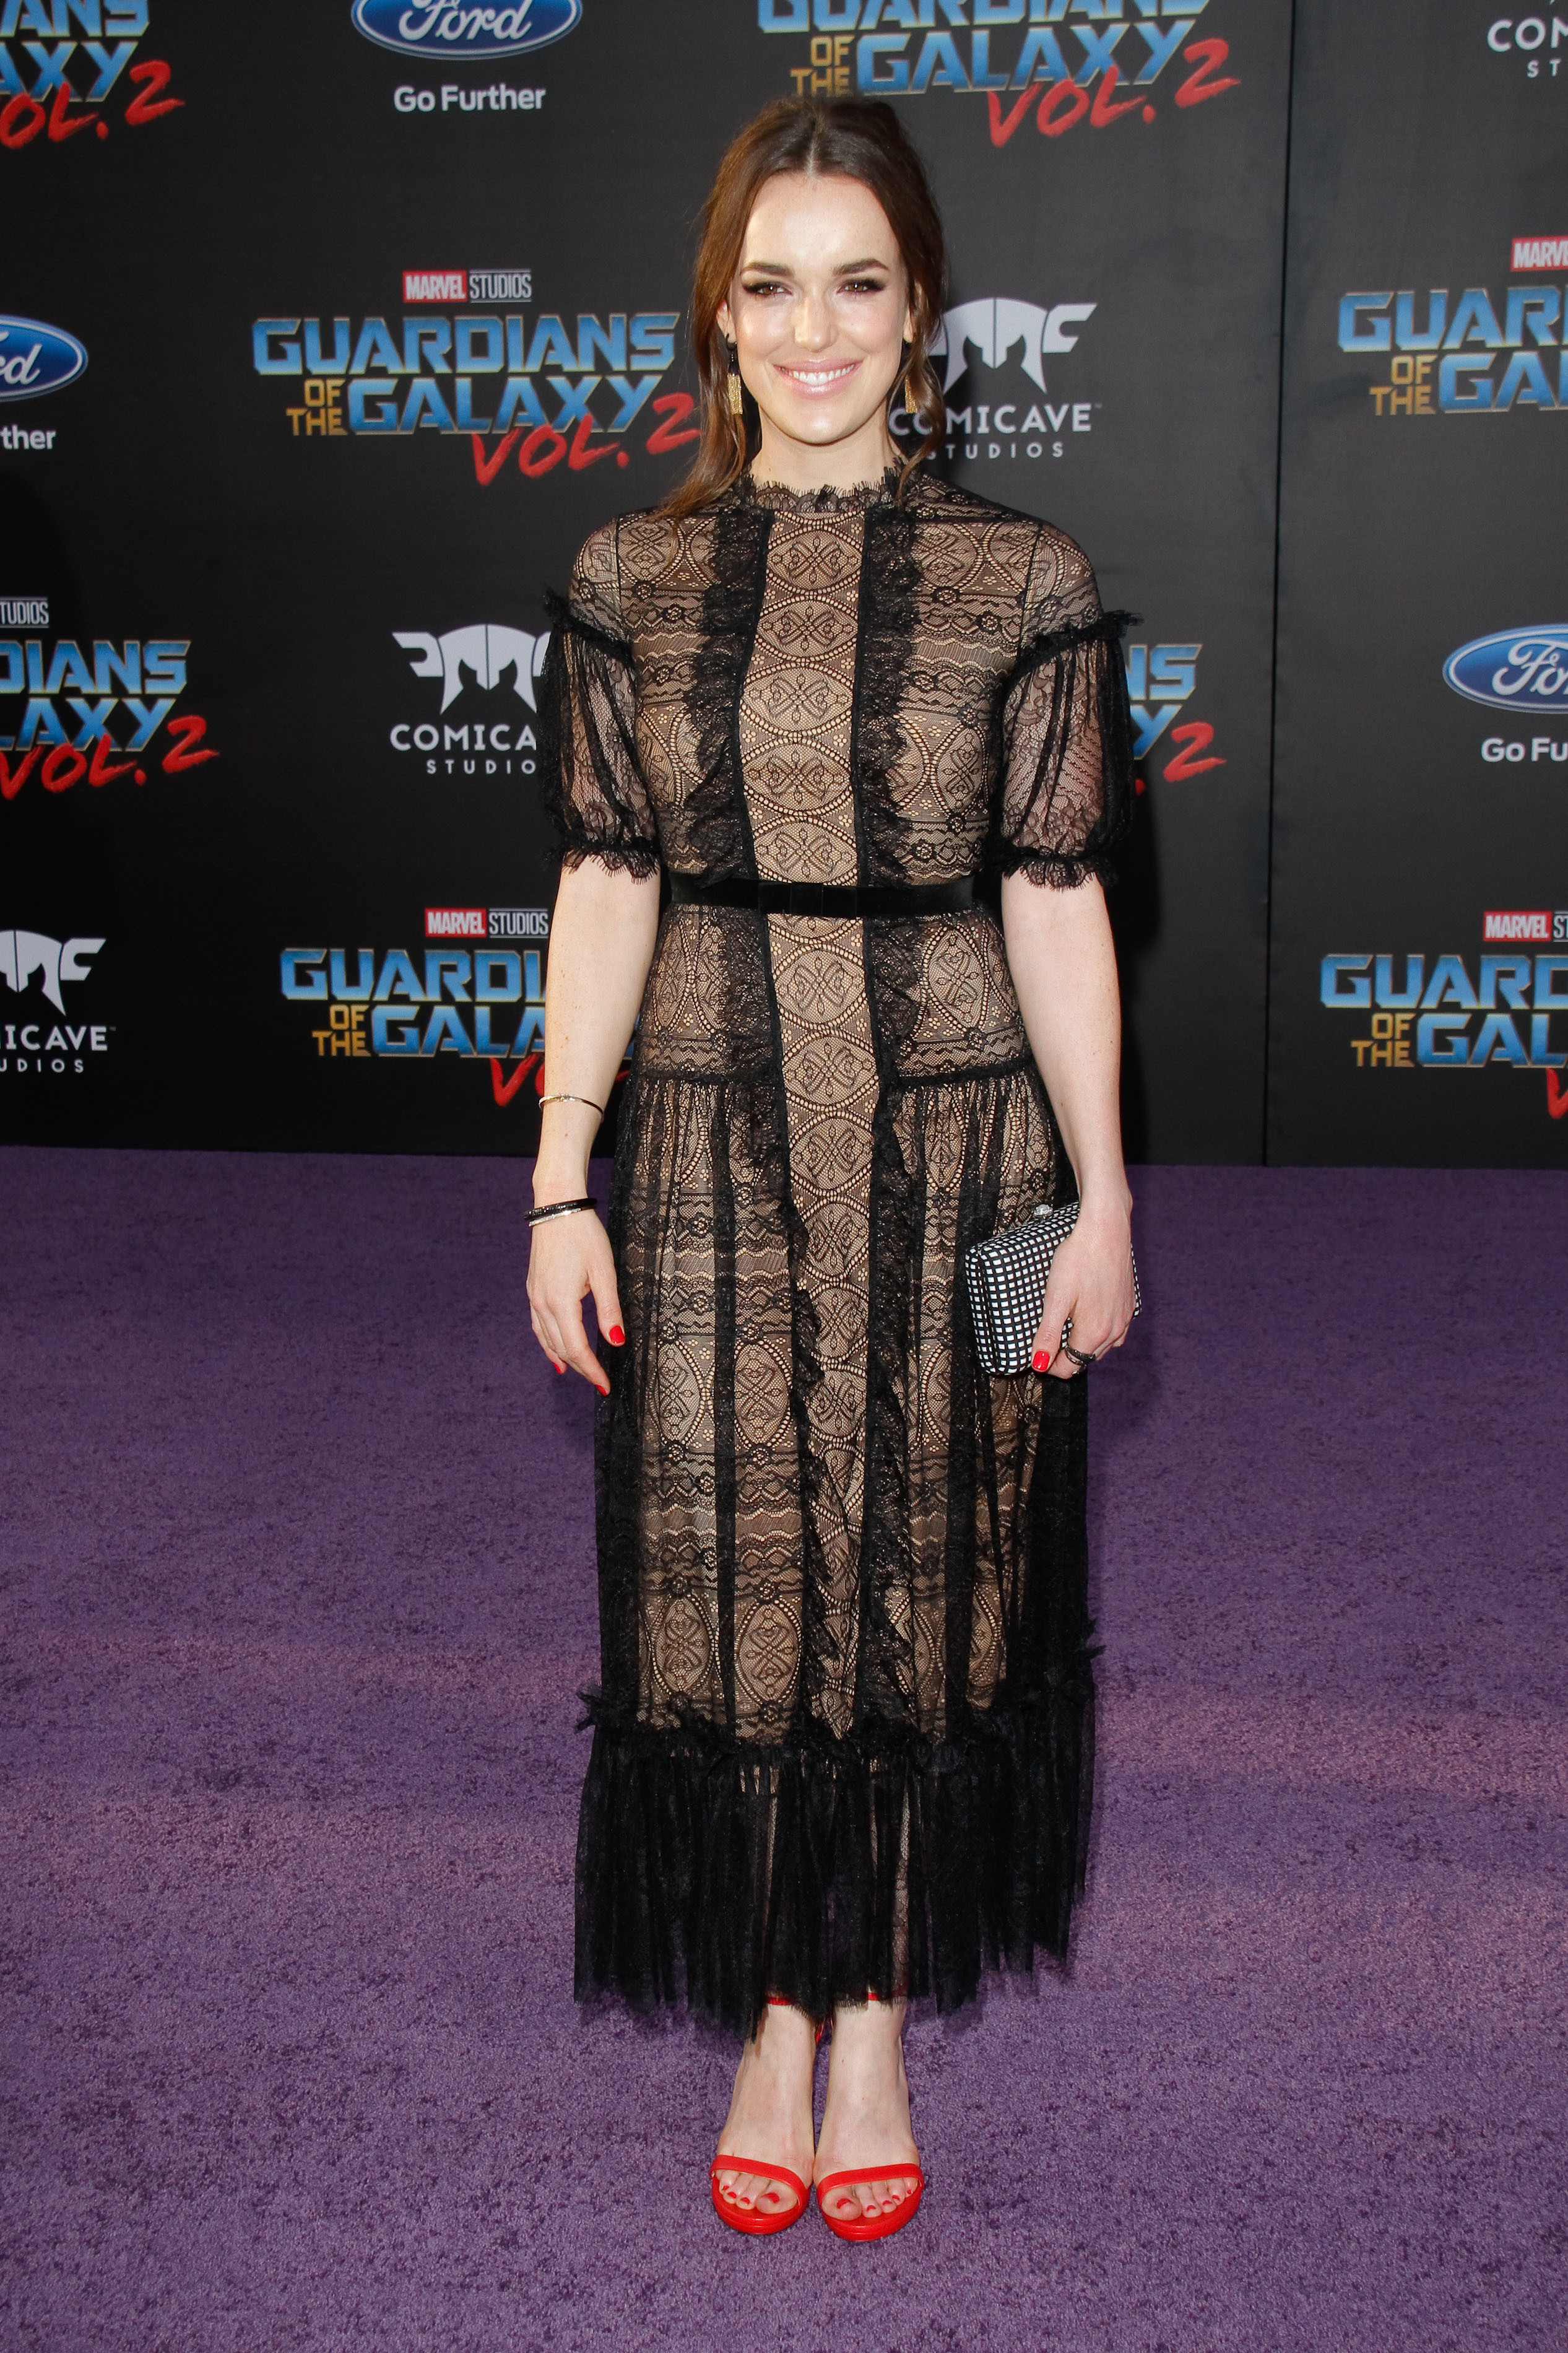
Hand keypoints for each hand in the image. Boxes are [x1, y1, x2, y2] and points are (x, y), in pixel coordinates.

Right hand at [526, 1206, 623, 1394]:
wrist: (557, 1207)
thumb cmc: (584, 1235)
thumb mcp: (604, 1271)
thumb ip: (609, 1309)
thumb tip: (616, 1342)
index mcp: (562, 1302)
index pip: (577, 1348)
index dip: (592, 1370)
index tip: (605, 1385)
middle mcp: (543, 1303)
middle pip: (562, 1348)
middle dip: (582, 1368)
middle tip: (599, 1382)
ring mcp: (535, 1296)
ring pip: (548, 1339)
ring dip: (564, 1358)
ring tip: (580, 1374)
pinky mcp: (533, 1289)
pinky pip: (539, 1326)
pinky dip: (548, 1343)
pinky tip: (555, 1352)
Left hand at [1032, 1203, 1135, 1379]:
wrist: (1106, 1230)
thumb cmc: (1079, 1259)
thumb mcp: (1056, 1298)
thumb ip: (1048, 1334)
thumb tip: (1039, 1363)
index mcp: (1094, 1333)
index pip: (1069, 1368)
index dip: (1049, 1365)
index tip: (1037, 1354)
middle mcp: (1114, 1331)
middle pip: (1085, 1360)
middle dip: (1064, 1356)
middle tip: (1046, 1338)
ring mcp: (1124, 1319)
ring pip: (1100, 1348)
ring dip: (1082, 1345)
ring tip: (1065, 1326)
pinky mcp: (1129, 1306)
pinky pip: (1113, 1332)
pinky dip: (1098, 1332)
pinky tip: (1087, 1316)